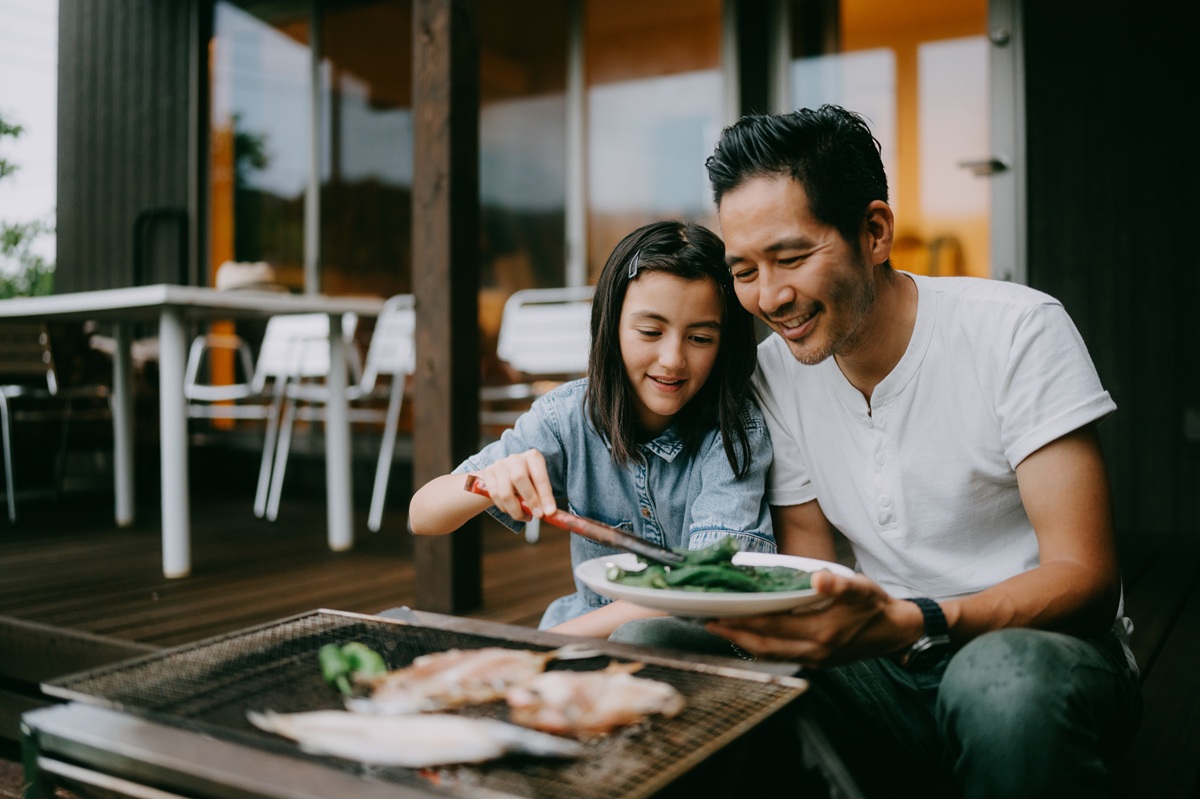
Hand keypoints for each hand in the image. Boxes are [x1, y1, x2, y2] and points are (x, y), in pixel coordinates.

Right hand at [474, 449, 556, 521]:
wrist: (505, 475)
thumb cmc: (528, 482)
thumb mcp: (538, 485)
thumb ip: (542, 497)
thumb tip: (549, 514)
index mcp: (533, 457)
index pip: (540, 477)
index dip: (545, 496)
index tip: (550, 512)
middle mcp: (516, 458)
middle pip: (519, 478)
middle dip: (530, 500)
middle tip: (537, 515)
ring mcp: (500, 465)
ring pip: (505, 492)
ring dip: (515, 510)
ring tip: (524, 516)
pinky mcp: (488, 473)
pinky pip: (494, 496)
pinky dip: (504, 508)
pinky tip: (511, 510)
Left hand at [706, 570, 914, 668]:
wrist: (896, 632)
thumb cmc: (875, 606)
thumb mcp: (861, 588)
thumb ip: (839, 583)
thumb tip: (818, 578)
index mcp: (821, 632)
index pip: (772, 627)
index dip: (743, 621)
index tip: (719, 614)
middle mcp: (814, 650)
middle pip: (764, 645)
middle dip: (734, 634)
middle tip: (708, 622)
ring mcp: (815, 659)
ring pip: (770, 655)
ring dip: (743, 643)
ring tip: (721, 630)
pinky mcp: (817, 661)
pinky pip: (780, 656)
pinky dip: (761, 648)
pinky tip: (749, 637)